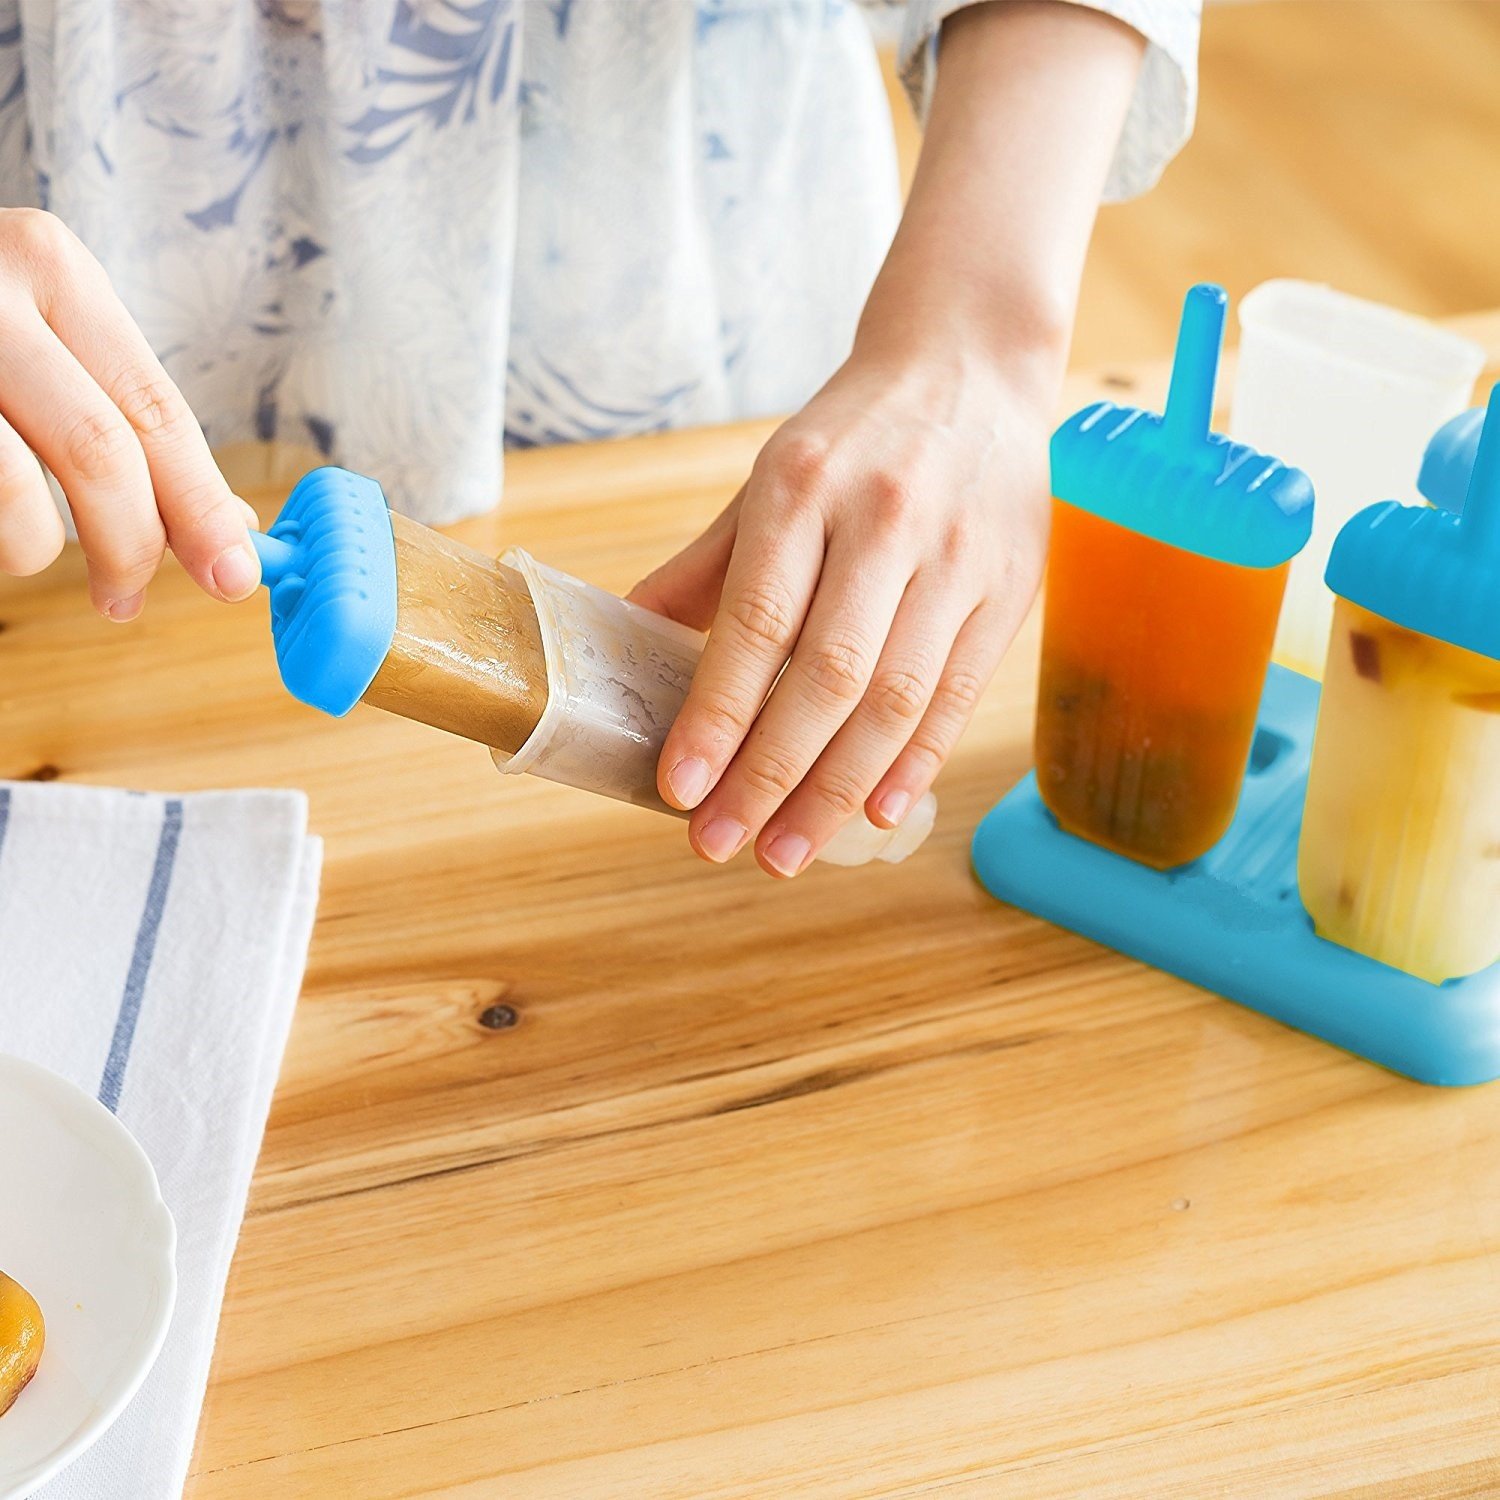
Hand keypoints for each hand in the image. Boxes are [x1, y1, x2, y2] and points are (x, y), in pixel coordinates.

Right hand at [0, 208, 258, 618]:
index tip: (235, 576)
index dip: (201, 507)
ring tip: (26, 544)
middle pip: (101, 453)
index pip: (156, 412)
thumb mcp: (53, 342)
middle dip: (132, 547)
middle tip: (128, 598)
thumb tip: (232, 529)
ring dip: (33, 547)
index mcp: (52, 267)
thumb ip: (132, 421)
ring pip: (15, 496)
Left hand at [629, 348, 1051, 875]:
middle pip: (827, 677)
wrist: (973, 363)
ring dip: (837, 790)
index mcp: (804, 489)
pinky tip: (874, 813)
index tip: (679, 788)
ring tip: (786, 851)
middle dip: (770, 776)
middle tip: (721, 844)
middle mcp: (884, 521)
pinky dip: (914, 762)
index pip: (756, 623)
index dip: (717, 716)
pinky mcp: (1010, 586)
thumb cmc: (855, 434)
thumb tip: (626, 637)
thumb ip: (706, 566)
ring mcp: (957, 557)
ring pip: (895, 698)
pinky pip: (957, 693)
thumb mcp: (769, 478)